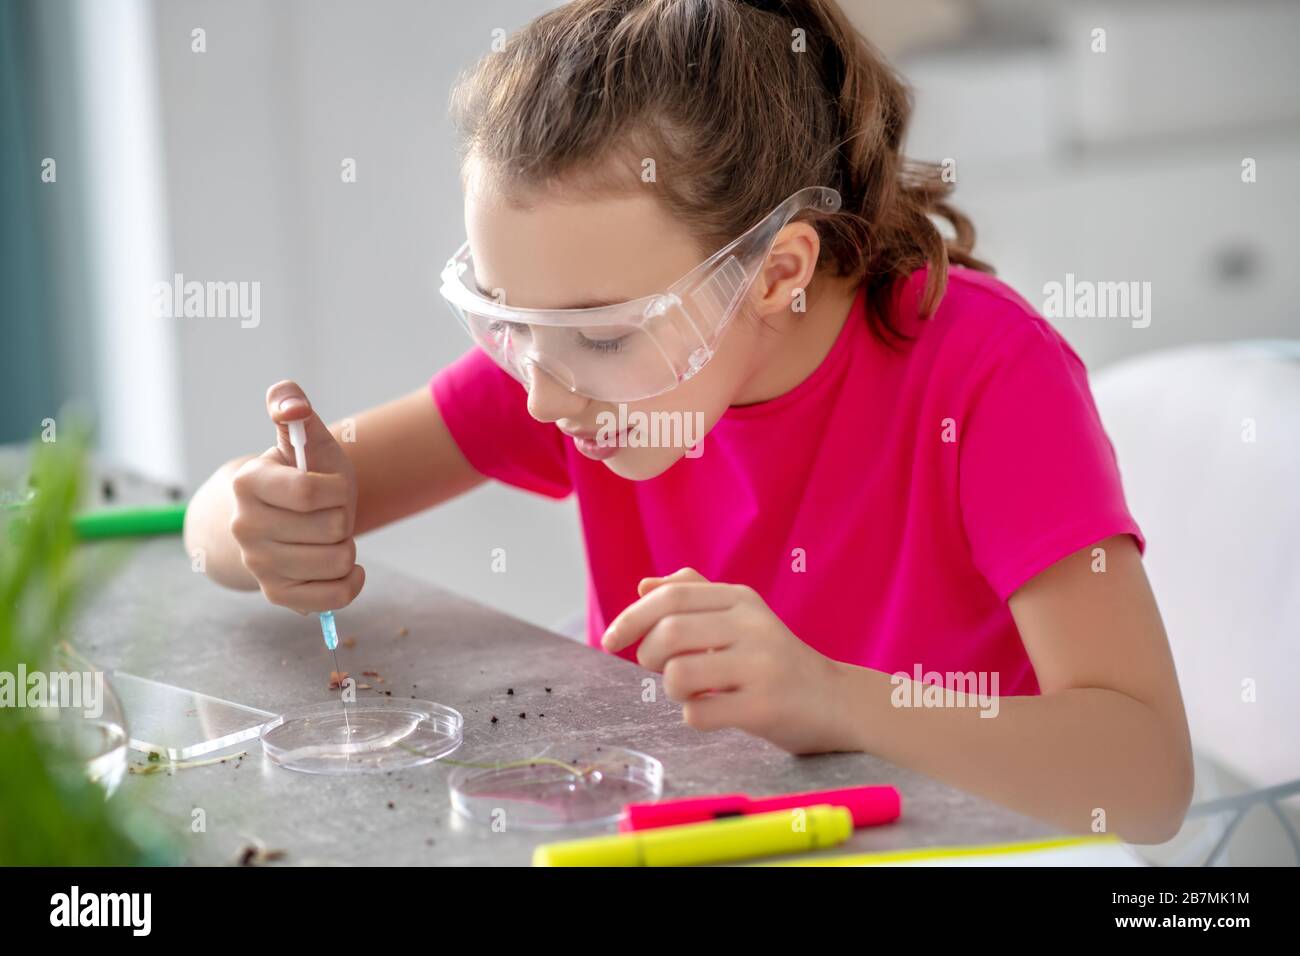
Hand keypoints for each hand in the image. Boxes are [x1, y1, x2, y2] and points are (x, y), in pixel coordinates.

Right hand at [228, 380, 363, 612]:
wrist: (284, 517)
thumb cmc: (305, 473)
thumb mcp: (306, 438)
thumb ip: (292, 405)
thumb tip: (291, 407)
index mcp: (248, 483)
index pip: (309, 493)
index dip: (336, 490)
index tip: (331, 486)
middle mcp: (245, 526)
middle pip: (331, 529)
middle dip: (343, 518)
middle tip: (326, 513)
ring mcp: (258, 564)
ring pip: (338, 562)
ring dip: (347, 547)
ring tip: (328, 536)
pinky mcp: (277, 594)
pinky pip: (335, 597)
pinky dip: (351, 582)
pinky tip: (342, 566)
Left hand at [601, 568, 850, 753]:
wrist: (838, 701)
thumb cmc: (777, 660)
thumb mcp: (743, 616)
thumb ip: (696, 596)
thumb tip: (644, 586)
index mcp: (741, 599)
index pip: (672, 596)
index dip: (632, 617)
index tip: (611, 640)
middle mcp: (752, 626)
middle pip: (668, 632)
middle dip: (647, 655)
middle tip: (655, 668)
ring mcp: (761, 667)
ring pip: (678, 674)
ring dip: (671, 689)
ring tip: (691, 691)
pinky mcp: (765, 707)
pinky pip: (699, 713)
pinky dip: (694, 716)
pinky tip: (713, 711)